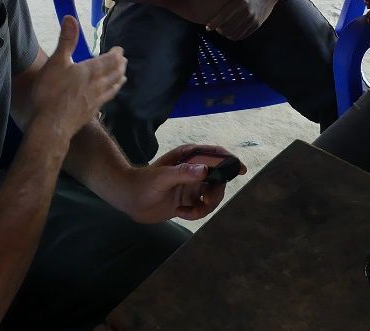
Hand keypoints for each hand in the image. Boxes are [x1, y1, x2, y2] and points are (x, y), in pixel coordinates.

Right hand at [30, 16, 126, 138]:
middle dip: (120, 66)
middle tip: (124, 61)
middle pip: (115, 74)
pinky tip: (107, 98)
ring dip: (119, 80)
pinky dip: (111, 95)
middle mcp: (97, 85)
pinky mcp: (91, 112)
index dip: (116, 54)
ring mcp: (96, 100)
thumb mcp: (56, 62)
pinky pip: (106, 100)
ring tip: (123, 77)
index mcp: (90, 70)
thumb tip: (71, 17)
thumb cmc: (51, 92)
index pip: (110, 60)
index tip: (120, 49)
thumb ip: (66, 40)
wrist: (52, 125)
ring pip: (113, 88)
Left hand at [113, 144, 246, 223]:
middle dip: (216, 193)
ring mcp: (191, 185)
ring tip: (188, 211)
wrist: (129, 200)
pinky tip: (180, 213)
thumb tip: (204, 170)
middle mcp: (193, 170)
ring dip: (205, 207)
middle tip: (207, 202)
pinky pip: (203, 208)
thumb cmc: (142, 183)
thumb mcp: (162, 177)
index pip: (214, 155)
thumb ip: (183, 173)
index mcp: (188, 157)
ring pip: (212, 196)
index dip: (229, 161)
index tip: (240, 169)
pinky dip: (196, 213)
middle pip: (218, 179)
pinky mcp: (188, 200)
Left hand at [204, 0, 281, 40]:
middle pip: (228, 28)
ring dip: (226, 34)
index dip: (214, 23)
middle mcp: (247, 12)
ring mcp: (253, 19)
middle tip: (215, 27)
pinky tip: (231, 31)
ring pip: (235, 34)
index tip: (208, 26)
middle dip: (219, 30)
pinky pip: (243, 35)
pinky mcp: (257, 25)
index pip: (223, 16)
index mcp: (240, 1)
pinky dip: (235, 36)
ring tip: (222, 29)